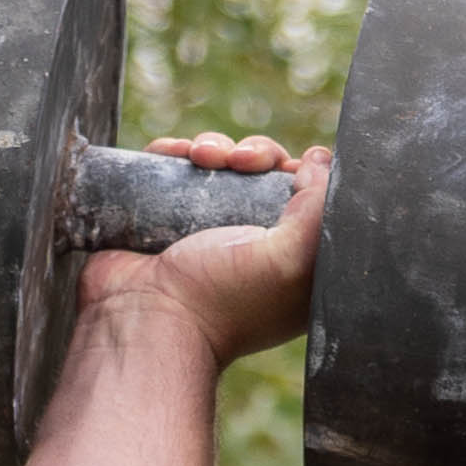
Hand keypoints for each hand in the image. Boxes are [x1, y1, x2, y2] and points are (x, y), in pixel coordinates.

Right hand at [83, 134, 329, 368]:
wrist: (146, 318)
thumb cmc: (220, 299)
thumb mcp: (290, 261)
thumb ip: (319, 208)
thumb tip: (319, 162)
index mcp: (290, 263)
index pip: (310, 199)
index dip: (303, 173)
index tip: (285, 170)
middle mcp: (252, 245)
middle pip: (267, 173)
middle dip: (256, 153)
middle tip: (239, 162)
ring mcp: (207, 231)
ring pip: (223, 163)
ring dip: (215, 146)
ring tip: (200, 158)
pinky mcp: (165, 219)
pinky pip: (177, 168)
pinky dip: (176, 152)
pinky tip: (175, 155)